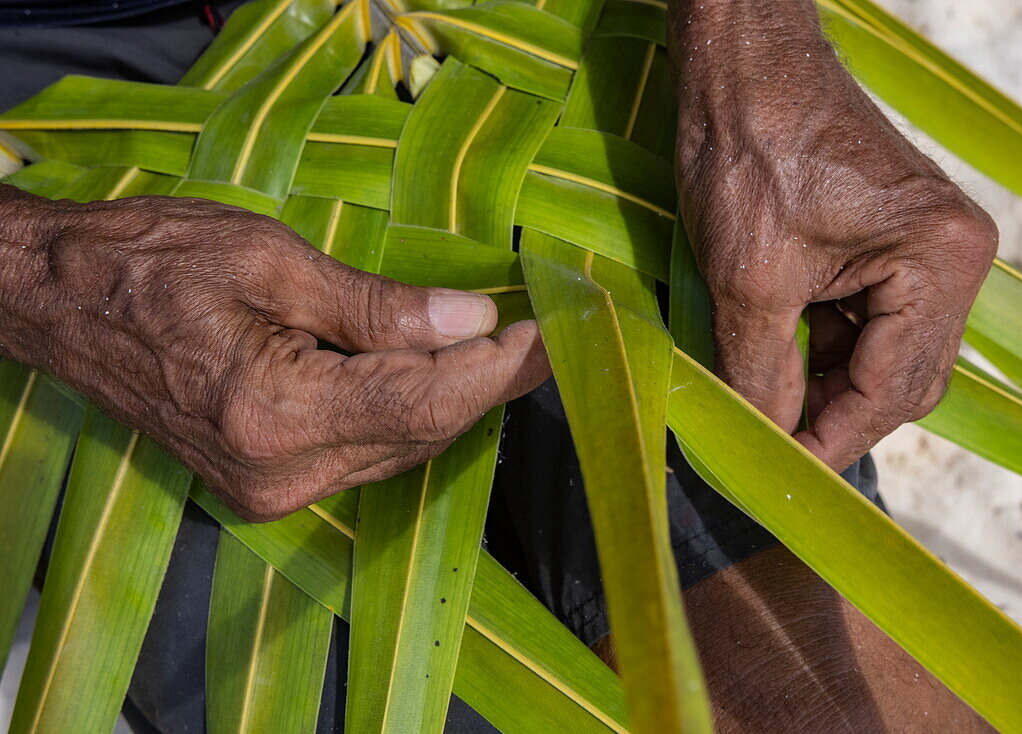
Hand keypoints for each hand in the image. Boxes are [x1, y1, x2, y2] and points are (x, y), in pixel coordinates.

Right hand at [0, 190, 549, 520]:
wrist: (64, 303)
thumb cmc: (153, 262)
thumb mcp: (272, 259)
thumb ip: (378, 306)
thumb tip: (470, 319)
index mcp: (275, 413)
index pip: (424, 401)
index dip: (496, 369)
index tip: (547, 331)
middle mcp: (279, 473)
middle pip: (422, 433)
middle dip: (489, 383)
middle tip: (542, 335)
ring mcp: (271, 489)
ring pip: (400, 449)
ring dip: (456, 400)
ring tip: (504, 348)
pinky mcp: (266, 485)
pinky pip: (366, 453)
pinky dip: (410, 414)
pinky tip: (438, 374)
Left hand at [670, 0, 996, 469]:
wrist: (740, 67)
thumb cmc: (750, 150)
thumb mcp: (750, 280)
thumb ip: (761, 373)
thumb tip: (766, 441)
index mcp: (938, 262)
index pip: (893, 389)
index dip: (832, 440)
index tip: (782, 473)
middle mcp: (948, 258)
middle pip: (898, 377)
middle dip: (831, 414)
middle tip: (769, 443)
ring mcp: (921, 248)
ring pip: (878, 353)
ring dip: (820, 382)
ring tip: (760, 396)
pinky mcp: (887, 241)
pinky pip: (863, 318)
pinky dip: (817, 345)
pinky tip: (773, 354)